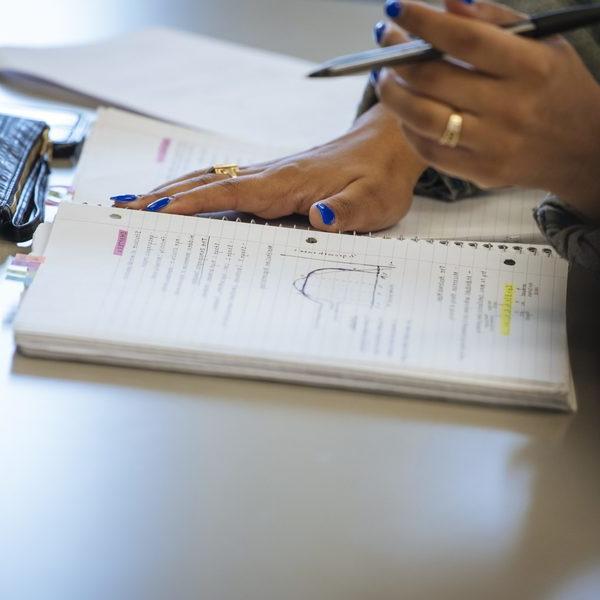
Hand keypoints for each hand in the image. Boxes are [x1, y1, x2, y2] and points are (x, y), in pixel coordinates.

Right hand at [114, 103, 426, 231]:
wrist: (386, 148)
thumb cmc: (380, 177)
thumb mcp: (374, 201)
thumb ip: (349, 211)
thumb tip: (320, 219)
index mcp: (288, 183)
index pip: (229, 192)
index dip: (192, 203)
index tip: (155, 212)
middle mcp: (270, 174)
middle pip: (206, 181)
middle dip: (164, 196)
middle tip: (124, 209)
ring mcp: (268, 174)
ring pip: (210, 179)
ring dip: (172, 190)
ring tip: (137, 203)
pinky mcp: (272, 179)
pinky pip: (224, 183)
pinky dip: (195, 190)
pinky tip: (183, 199)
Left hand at [375, 0, 599, 219]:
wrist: (582, 149)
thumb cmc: (558, 88)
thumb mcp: (542, 44)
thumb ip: (495, 20)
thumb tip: (448, 2)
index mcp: (529, 66)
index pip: (462, 38)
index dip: (422, 21)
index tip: (395, 8)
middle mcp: (510, 106)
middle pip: (433, 80)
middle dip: (396, 58)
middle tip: (384, 45)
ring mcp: (492, 143)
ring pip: (423, 118)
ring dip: (392, 95)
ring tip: (385, 78)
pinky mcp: (480, 171)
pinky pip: (429, 150)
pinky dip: (407, 128)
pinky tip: (403, 111)